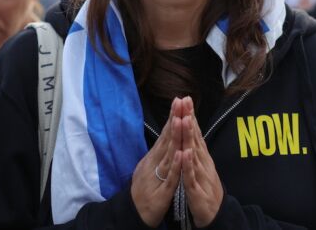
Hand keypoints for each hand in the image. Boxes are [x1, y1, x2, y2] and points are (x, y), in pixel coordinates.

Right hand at [131, 98, 184, 226]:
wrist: (134, 214)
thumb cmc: (145, 190)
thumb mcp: (150, 167)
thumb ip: (158, 153)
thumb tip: (165, 136)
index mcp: (153, 157)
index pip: (165, 134)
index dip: (172, 117)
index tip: (179, 101)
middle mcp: (154, 163)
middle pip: (166, 139)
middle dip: (174, 119)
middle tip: (180, 101)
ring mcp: (157, 176)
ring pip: (168, 154)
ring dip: (175, 137)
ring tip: (181, 120)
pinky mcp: (161, 191)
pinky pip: (170, 177)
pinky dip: (176, 165)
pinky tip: (181, 154)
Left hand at [180, 97, 222, 227]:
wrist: (214, 213)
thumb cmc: (204, 187)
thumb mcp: (199, 165)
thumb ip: (196, 149)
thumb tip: (193, 131)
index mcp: (200, 156)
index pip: (194, 132)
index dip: (189, 115)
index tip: (184, 99)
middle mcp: (202, 161)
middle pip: (194, 137)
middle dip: (189, 118)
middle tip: (185, 101)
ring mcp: (199, 173)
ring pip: (193, 152)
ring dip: (189, 136)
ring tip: (184, 120)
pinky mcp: (196, 188)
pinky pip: (191, 175)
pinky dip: (188, 164)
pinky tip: (186, 153)